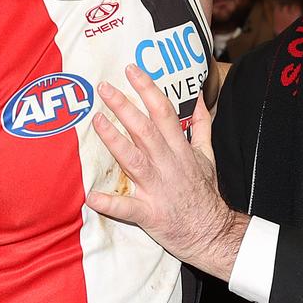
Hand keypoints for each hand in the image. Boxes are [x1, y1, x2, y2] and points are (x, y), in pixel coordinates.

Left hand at [85, 64, 247, 281]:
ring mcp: (157, 188)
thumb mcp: (208, 155)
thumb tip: (199, 97)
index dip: (148, 89)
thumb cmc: (204, 193)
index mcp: (180, 149)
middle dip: (124, 106)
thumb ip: (202, 125)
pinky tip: (91, 196)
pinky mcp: (148, 213)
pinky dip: (109, 203)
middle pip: (145, 130)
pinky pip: (127, 208)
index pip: (164, 112)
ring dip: (113, 140)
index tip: (131, 70)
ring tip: (96, 121)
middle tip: (103, 87)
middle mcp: (168, 164)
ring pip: (133, 160)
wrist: (211, 232)